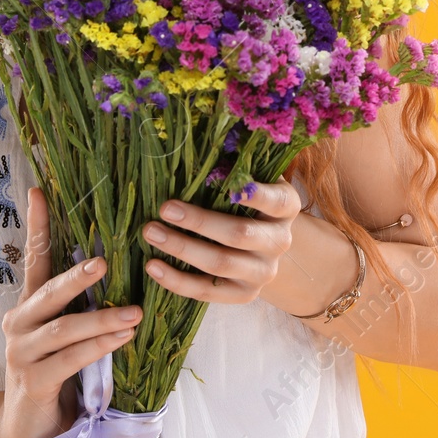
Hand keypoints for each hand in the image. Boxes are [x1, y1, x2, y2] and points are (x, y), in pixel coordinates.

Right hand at [0, 187, 141, 437]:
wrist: (28, 426)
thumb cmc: (56, 369)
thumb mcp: (67, 331)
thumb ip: (82, 304)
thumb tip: (116, 265)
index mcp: (29, 304)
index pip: (34, 258)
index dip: (37, 225)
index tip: (38, 190)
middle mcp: (19, 321)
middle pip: (49, 290)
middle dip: (77, 275)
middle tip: (104, 261)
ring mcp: (22, 351)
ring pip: (64, 327)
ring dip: (102, 318)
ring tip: (135, 312)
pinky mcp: (33, 380)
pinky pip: (69, 359)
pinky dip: (98, 347)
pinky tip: (122, 338)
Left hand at [141, 178, 300, 302]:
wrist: (264, 246)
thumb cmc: (247, 201)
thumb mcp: (252, 180)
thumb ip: (235, 166)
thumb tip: (199, 141)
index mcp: (286, 207)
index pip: (275, 201)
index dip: (257, 195)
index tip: (231, 187)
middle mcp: (280, 241)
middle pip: (240, 234)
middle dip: (199, 222)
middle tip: (164, 208)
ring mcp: (263, 272)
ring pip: (220, 265)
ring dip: (182, 248)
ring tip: (151, 232)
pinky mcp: (244, 295)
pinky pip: (207, 292)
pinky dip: (177, 281)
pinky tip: (152, 266)